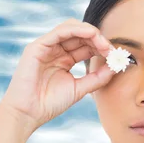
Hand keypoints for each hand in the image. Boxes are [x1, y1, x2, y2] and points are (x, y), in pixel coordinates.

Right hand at [0, 19, 114, 130]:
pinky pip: (60, 31)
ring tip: (104, 44)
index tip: (115, 56)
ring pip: (71, 28)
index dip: (102, 47)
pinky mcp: (37, 46)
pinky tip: (91, 35)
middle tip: (112, 50)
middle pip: (81, 35)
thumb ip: (97, 77)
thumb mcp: (79, 89)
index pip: (86, 45)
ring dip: (91, 33)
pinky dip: (77, 30)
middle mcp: (55, 50)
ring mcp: (46, 47)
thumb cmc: (50, 104)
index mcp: (64, 59)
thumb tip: (115, 66)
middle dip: (99, 40)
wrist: (28, 113)